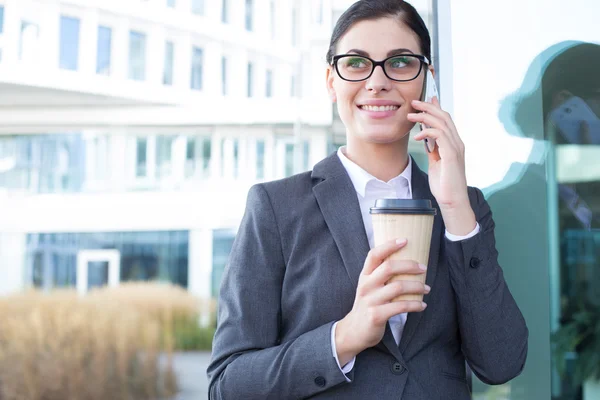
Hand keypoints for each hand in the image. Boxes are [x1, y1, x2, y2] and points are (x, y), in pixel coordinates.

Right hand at [335, 239, 428, 365]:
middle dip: (409, 265)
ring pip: (398, 287)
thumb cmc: (367, 306)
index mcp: (364, 276)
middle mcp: (366, 285)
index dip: (389, 245)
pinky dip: (415, 305)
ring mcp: (370, 300)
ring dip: (417, 286)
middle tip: (423, 268)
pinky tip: (422, 305)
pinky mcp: (376, 315)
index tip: (405, 240)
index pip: (374, 255)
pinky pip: (401, 306)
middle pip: (389, 267)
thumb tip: (406, 263)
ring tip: (427, 288)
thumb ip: (380, 276)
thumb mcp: (369, 287)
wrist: (353, 331)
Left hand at [407, 97, 476, 234]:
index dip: (436, 108)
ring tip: (411, 116)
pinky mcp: (452, 154)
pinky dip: (427, 131)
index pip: (446, 120)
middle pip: (444, 116)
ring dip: (425, 116)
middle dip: (428, 107)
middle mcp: (457, 143)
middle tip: (414, 102)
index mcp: (454, 144)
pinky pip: (440, 135)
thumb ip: (433, 150)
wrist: (452, 201)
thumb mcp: (436, 163)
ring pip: (442, 122)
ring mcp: (456, 148)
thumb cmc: (444, 184)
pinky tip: (417, 136)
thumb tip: (426, 138)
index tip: (425, 100)